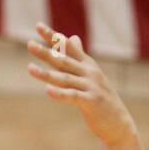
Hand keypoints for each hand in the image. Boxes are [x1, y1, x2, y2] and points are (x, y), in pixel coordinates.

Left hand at [27, 22, 137, 149]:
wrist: (119, 123)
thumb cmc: (101, 98)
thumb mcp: (91, 74)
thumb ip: (79, 57)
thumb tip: (73, 37)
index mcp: (88, 64)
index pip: (68, 46)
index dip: (53, 36)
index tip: (38, 26)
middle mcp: (90, 72)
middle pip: (64, 60)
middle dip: (46, 52)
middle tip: (29, 44)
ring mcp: (91, 87)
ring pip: (65, 78)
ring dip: (46, 74)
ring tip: (30, 68)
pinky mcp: (92, 102)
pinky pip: (73, 96)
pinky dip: (60, 93)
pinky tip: (47, 90)